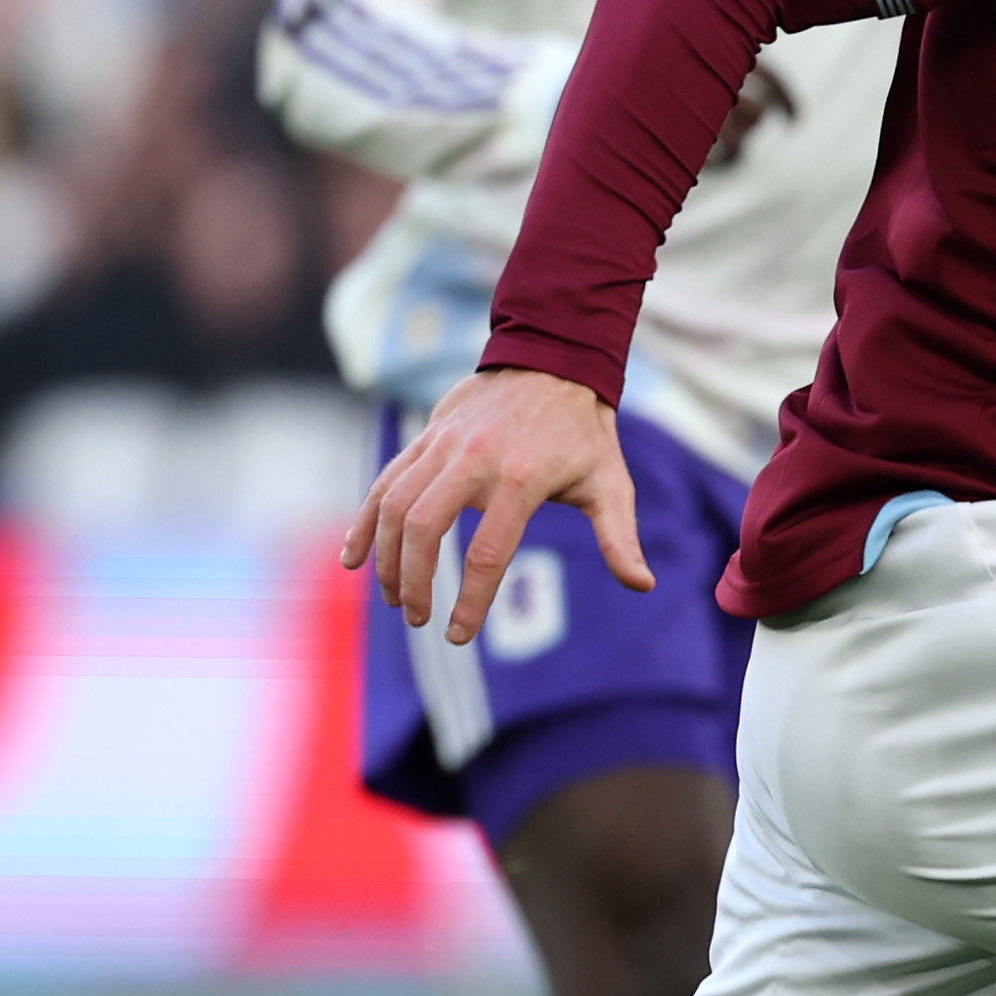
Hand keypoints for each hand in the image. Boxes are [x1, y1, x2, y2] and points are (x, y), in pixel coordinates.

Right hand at [341, 366, 648, 642]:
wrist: (550, 360)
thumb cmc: (583, 433)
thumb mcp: (611, 483)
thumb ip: (619, 537)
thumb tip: (642, 585)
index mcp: (521, 479)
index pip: (488, 552)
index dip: (470, 600)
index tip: (458, 635)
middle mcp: (474, 460)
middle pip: (426, 529)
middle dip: (415, 581)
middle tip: (418, 619)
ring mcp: (444, 446)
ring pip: (396, 506)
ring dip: (387, 558)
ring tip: (394, 598)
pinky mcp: (426, 438)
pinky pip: (385, 481)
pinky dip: (365, 521)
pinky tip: (354, 559)